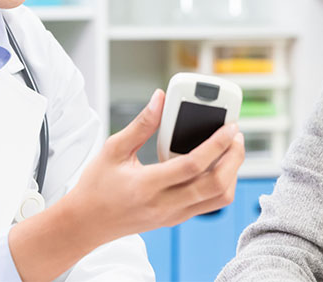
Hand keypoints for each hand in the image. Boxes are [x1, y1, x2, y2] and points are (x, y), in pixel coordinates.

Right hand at [64, 88, 244, 249]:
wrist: (86, 223)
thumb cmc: (96, 185)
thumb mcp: (113, 149)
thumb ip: (141, 124)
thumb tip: (160, 98)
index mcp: (147, 186)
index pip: (193, 165)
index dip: (217, 144)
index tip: (230, 127)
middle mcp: (165, 205)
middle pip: (216, 185)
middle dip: (234, 158)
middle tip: (237, 135)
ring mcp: (173, 215)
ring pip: (218, 199)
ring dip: (232, 172)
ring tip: (231, 148)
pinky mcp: (176, 218)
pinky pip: (209, 204)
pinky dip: (221, 183)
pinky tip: (218, 163)